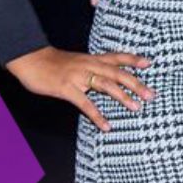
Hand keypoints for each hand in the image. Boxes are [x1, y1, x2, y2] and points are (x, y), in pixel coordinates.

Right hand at [5, 45, 152, 131]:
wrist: (30, 59)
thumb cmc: (52, 63)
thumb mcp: (76, 61)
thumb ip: (90, 68)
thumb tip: (104, 77)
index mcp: (91, 59)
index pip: (116, 57)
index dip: (133, 59)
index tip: (149, 63)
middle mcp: (89, 65)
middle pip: (117, 73)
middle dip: (136, 83)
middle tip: (151, 94)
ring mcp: (79, 76)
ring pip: (106, 85)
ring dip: (123, 97)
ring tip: (136, 107)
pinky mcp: (67, 88)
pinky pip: (85, 104)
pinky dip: (97, 115)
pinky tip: (107, 126)